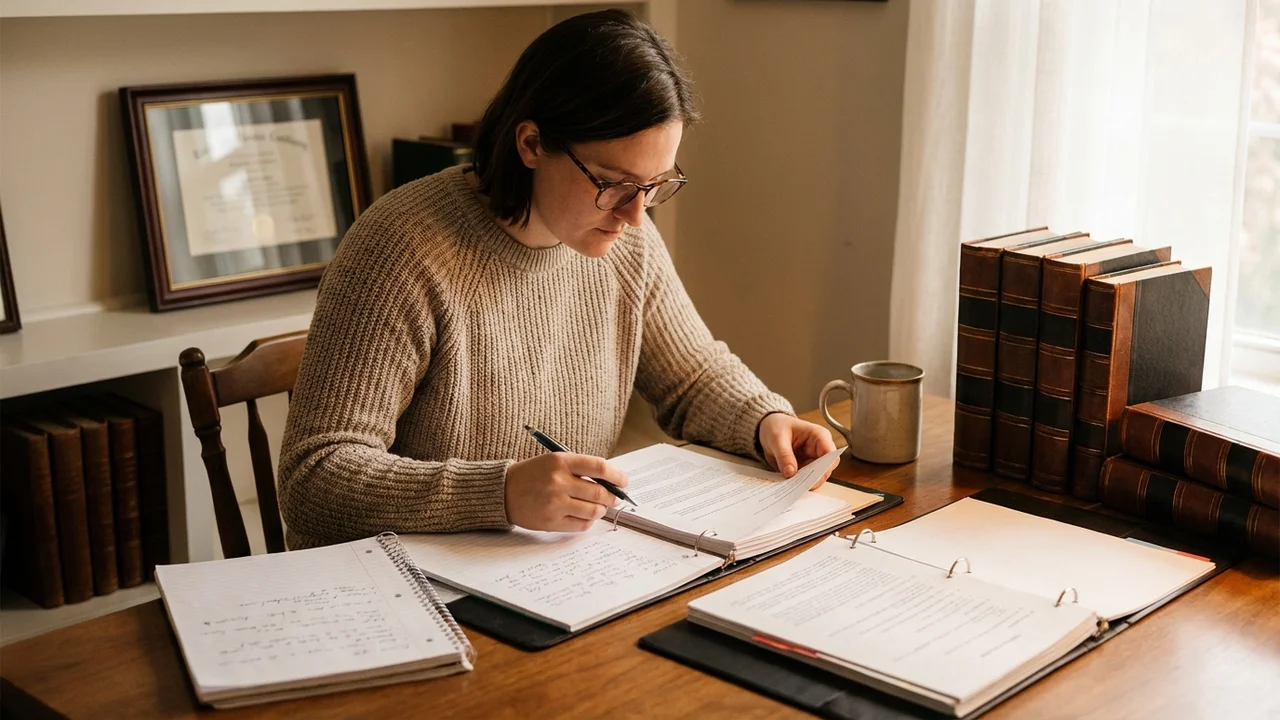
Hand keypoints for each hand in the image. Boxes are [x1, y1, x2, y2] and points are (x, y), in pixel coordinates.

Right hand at [504, 453, 629, 531]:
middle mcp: (558, 482)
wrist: (503, 492)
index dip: (617, 476)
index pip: (599, 467)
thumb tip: (612, 483)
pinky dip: (588, 521)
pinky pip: (581, 525)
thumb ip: (581, 469)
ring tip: (598, 507)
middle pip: (600, 492)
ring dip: (601, 510)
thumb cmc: (533, 475)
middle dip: (612, 496)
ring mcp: (555, 504)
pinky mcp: (551, 522)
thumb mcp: (555, 461)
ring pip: (594, 511)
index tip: (624, 481)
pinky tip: (585, 515)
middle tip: (614, 498)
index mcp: (561, 462)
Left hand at [757, 413, 839, 489]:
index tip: (812, 478)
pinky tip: (789, 485)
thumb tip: (790, 473)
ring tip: (791, 486)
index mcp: (819, 436)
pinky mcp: (805, 468)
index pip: (830, 454)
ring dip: (805, 483)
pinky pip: (805, 480)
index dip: (825, 468)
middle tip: (798, 486)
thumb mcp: (777, 438)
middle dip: (813, 479)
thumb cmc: (777, 426)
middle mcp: (820, 449)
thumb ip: (784, 455)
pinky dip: (798, 484)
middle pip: (826, 469)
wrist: (769, 428)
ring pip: (817, 477)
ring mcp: (813, 460)